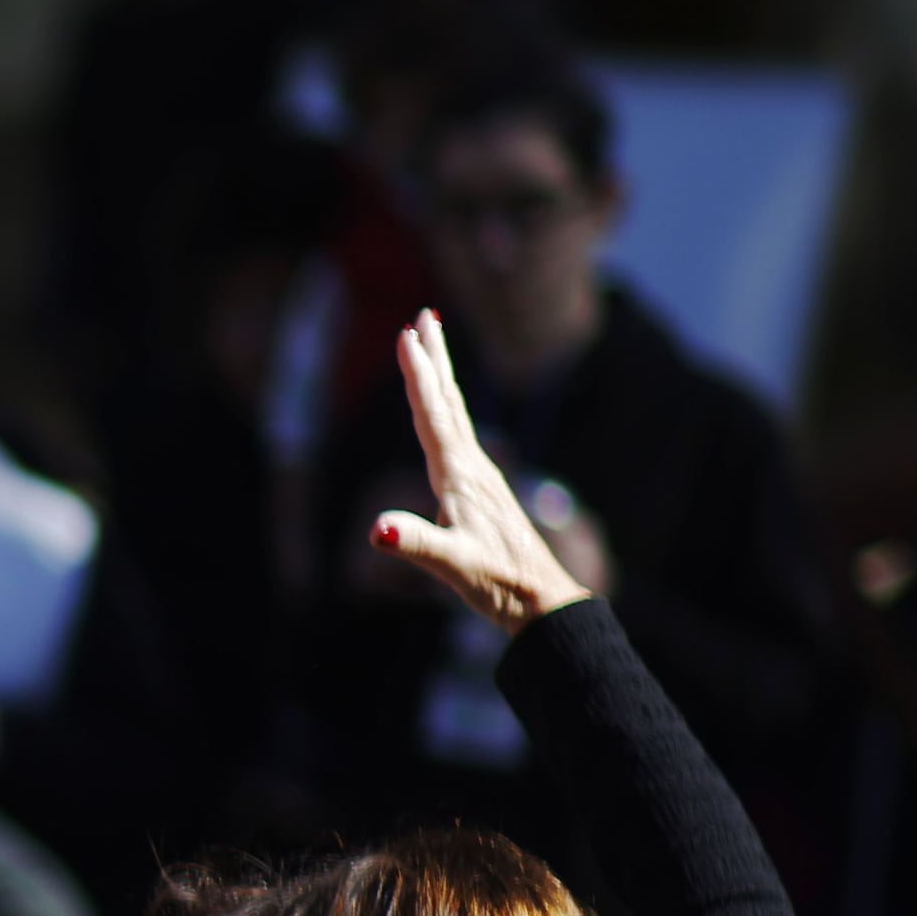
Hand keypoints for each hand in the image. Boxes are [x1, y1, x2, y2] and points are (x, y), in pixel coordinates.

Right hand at [372, 309, 594, 634]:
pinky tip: (443, 417)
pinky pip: (457, 436)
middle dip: (435, 358)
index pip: (433, 415)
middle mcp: (472, 467)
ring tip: (430, 348)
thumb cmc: (497, 583)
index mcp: (461, 476)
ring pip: (455, 414)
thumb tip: (376, 529)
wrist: (540, 601)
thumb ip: (415, 544)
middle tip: (425, 315)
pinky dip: (445, 412)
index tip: (406, 335)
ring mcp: (479, 477)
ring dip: (440, 379)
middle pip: (449, 401)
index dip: (418, 375)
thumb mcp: (452, 566)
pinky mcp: (480, 491)